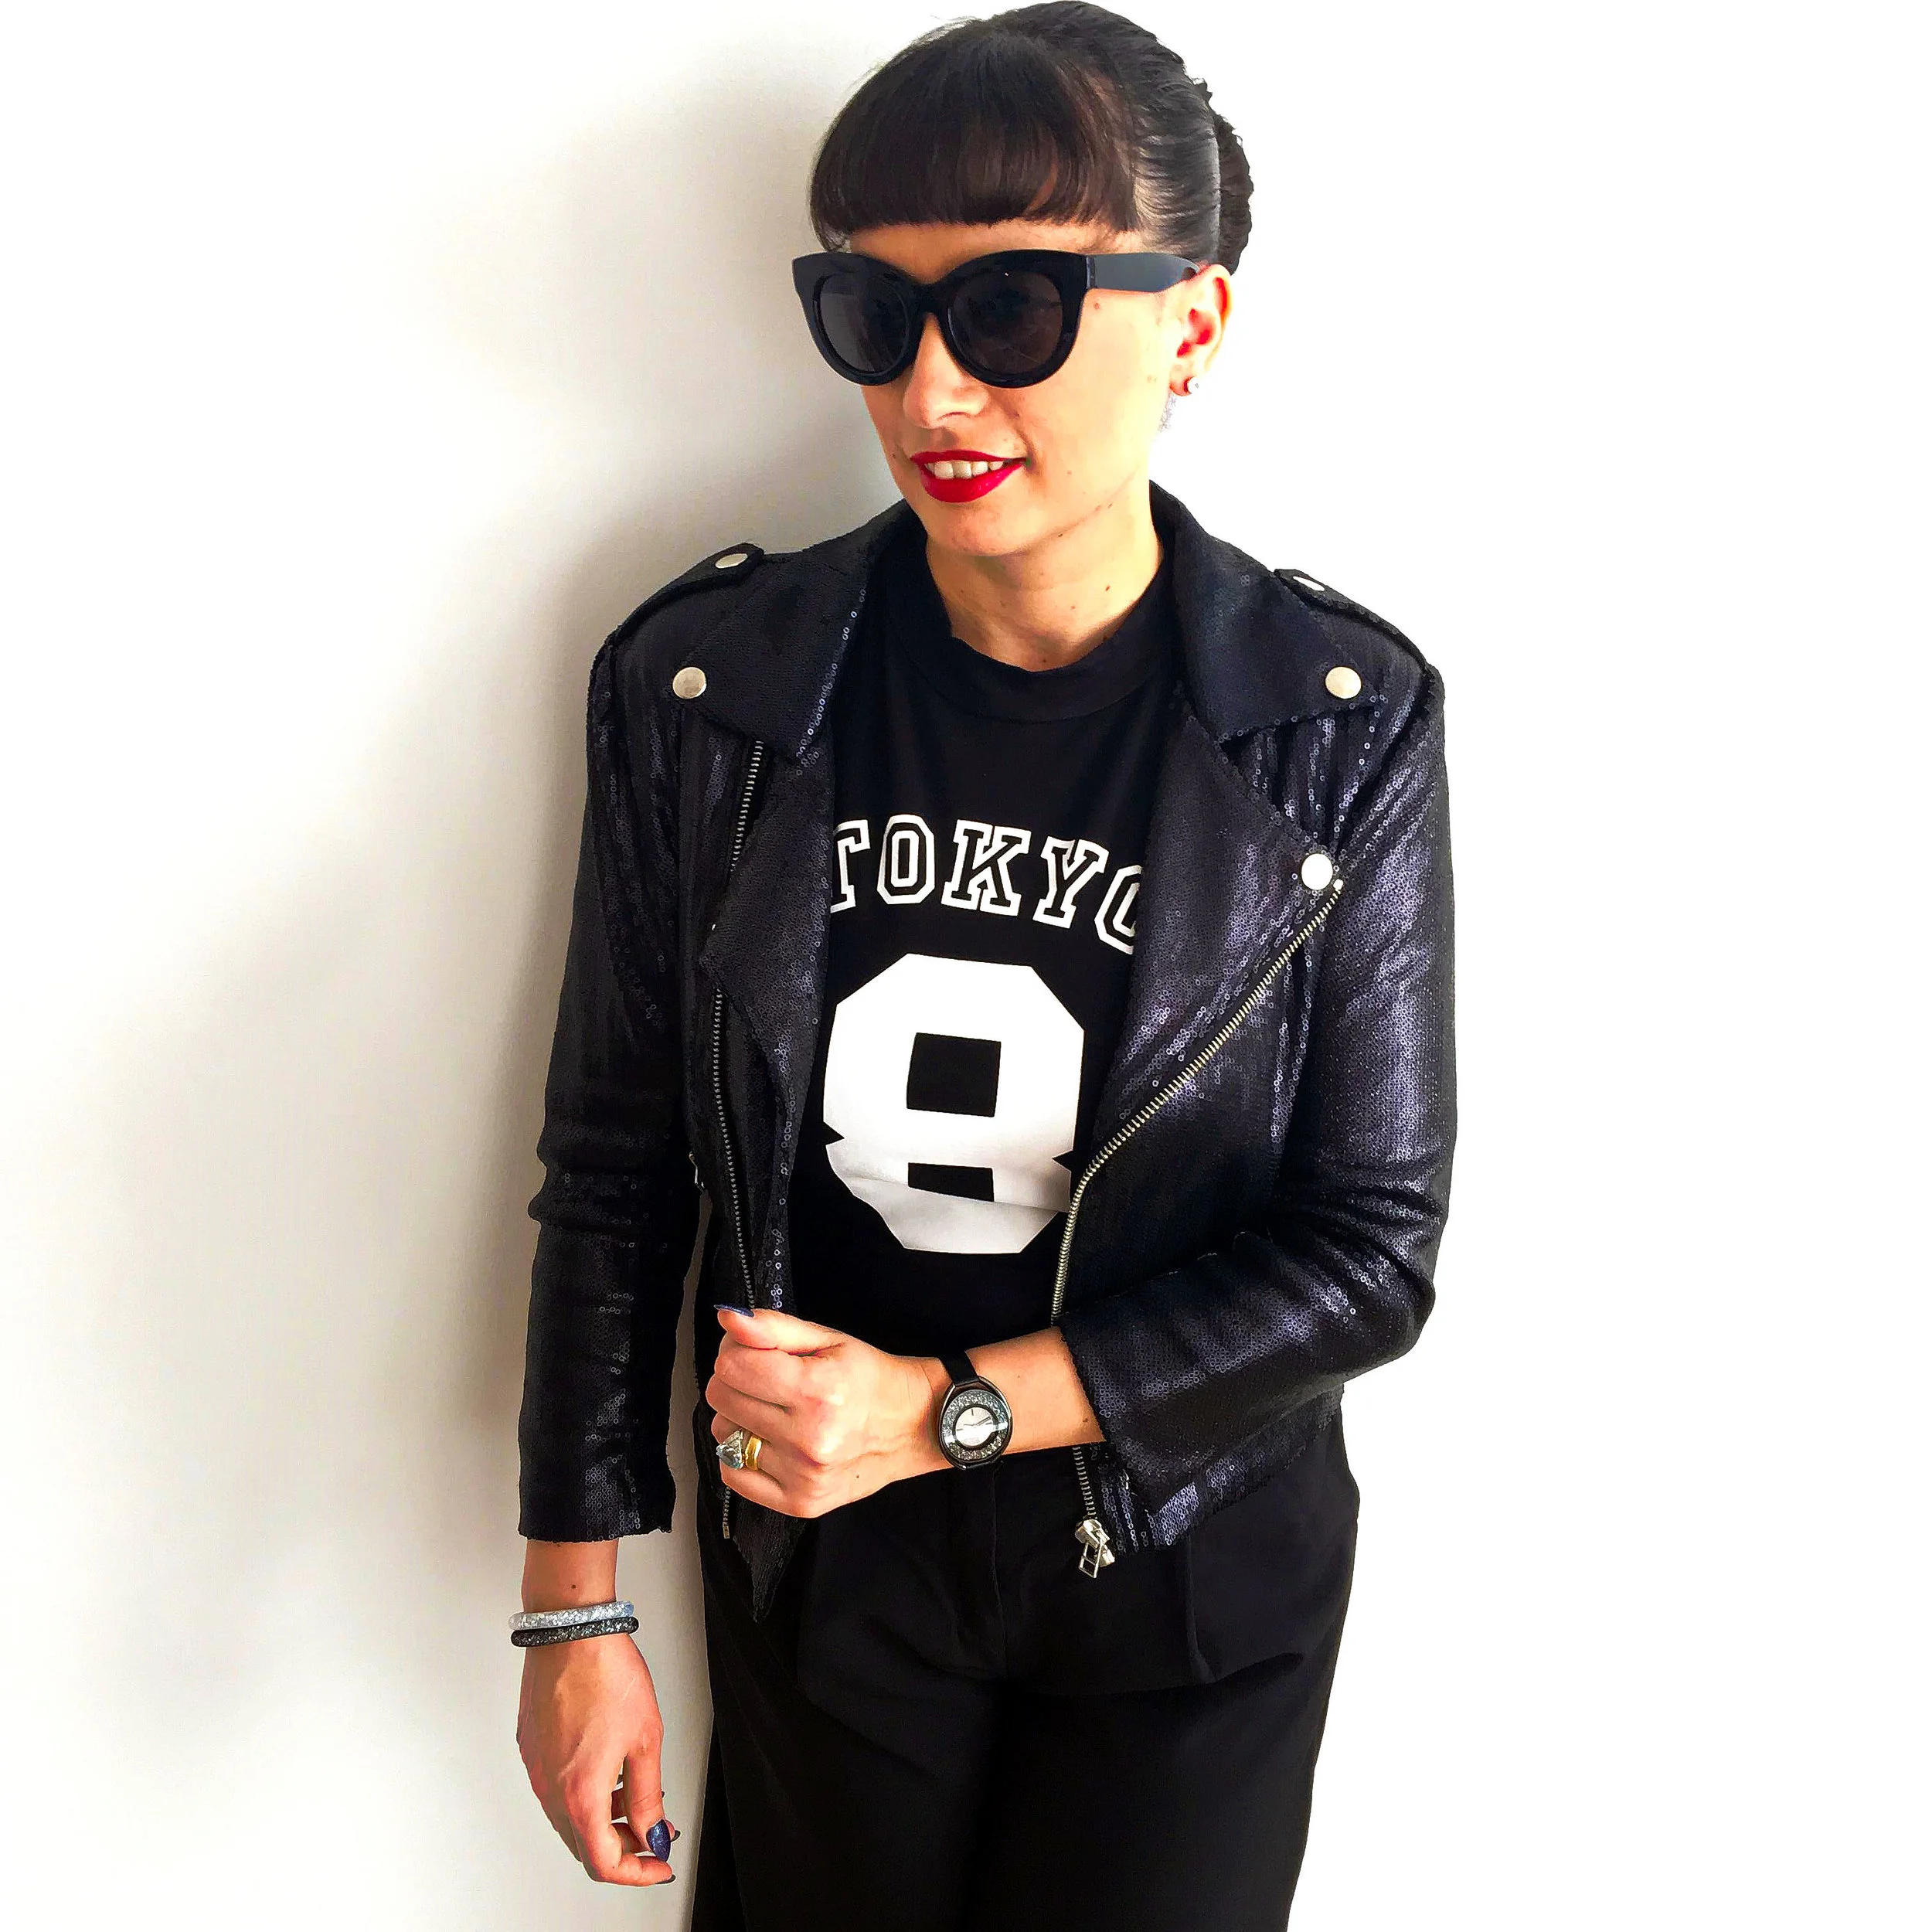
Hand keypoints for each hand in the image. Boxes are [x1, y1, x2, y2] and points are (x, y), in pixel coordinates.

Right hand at [516, 1633, 678, 1885]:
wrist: (572, 1631)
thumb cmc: (606, 1674)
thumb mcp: (645, 1739)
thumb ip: (648, 1796)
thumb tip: (653, 1831)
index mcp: (580, 1794)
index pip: (603, 1862)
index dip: (636, 1872)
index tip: (658, 1862)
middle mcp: (551, 1788)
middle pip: (584, 1844)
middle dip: (623, 1846)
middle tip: (653, 1830)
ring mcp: (537, 1768)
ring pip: (569, 1817)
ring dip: (603, 1819)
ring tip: (636, 1794)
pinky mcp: (532, 1747)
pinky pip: (557, 1788)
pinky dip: (585, 1792)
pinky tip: (609, 1768)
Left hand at [707, 1306, 950, 1515]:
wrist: (915, 1426)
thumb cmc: (871, 1379)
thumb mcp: (828, 1340)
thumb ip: (773, 1328)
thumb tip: (728, 1319)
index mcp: (817, 1390)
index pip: (732, 1366)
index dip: (736, 1351)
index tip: (756, 1352)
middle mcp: (809, 1438)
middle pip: (722, 1399)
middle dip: (737, 1381)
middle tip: (767, 1380)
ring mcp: (803, 1476)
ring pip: (723, 1436)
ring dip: (739, 1418)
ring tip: (774, 1411)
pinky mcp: (800, 1502)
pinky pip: (734, 1475)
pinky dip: (741, 1455)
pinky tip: (769, 1441)